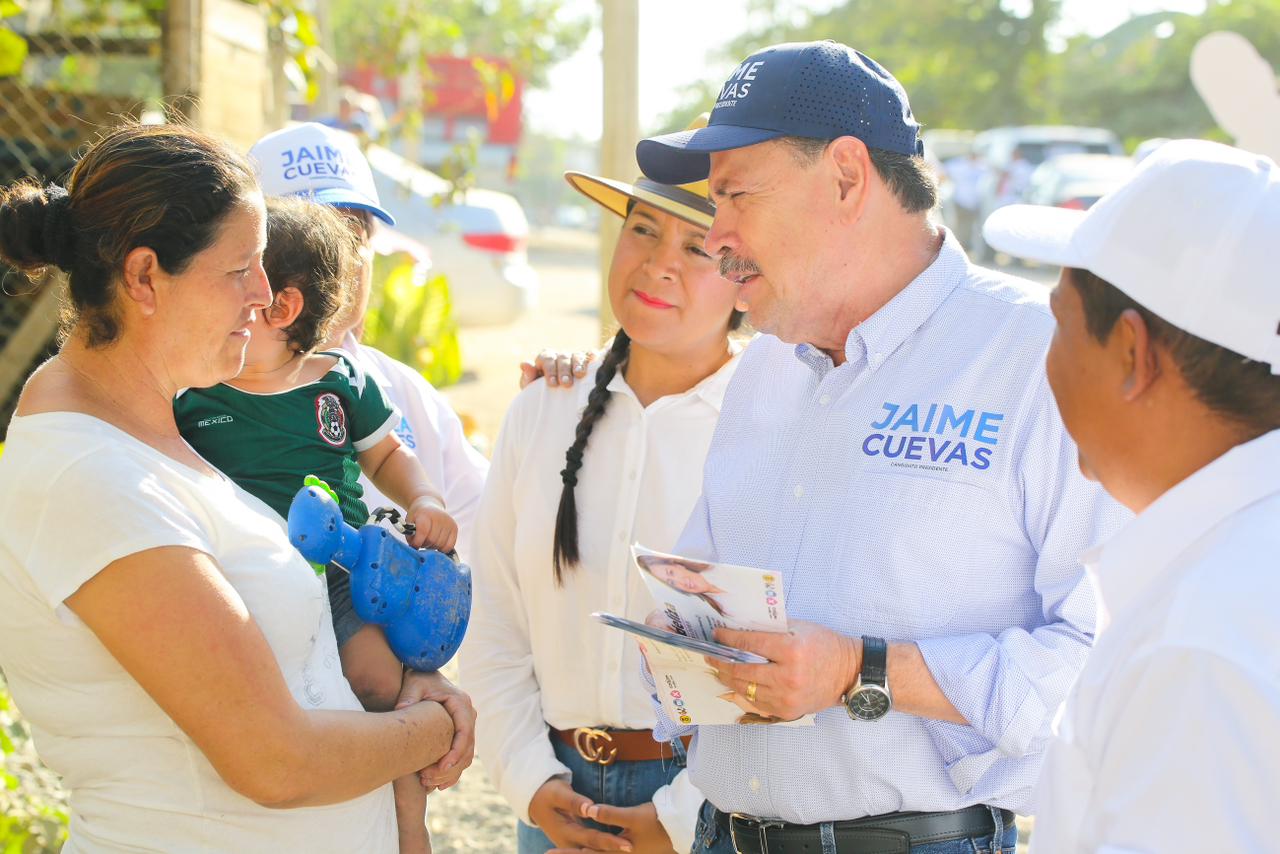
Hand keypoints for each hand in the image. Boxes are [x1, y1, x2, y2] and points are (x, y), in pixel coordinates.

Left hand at [395, 670, 475, 791]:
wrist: (423, 674)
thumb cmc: (417, 679)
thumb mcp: (412, 685)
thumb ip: (408, 698)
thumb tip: (401, 711)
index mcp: (461, 704)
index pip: (465, 733)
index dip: (455, 752)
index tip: (441, 767)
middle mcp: (468, 715)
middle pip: (468, 748)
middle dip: (450, 768)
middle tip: (427, 779)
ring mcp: (465, 725)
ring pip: (466, 756)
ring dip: (450, 773)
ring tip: (427, 782)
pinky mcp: (459, 733)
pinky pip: (462, 756)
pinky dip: (453, 772)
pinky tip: (438, 785)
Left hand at [406, 497, 457, 553]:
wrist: (429, 504)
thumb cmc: (417, 517)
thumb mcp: (409, 524)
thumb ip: (411, 537)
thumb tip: (416, 551)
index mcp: (425, 515)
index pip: (423, 532)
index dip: (417, 542)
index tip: (414, 545)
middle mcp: (439, 517)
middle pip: (432, 540)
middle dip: (425, 544)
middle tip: (421, 542)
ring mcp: (449, 522)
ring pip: (440, 544)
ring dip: (433, 547)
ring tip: (429, 541)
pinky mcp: (455, 528)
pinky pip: (449, 546)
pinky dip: (442, 548)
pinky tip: (437, 544)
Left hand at [520, 349, 594, 388]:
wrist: (556, 402)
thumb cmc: (542, 395)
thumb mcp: (532, 389)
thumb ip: (528, 377)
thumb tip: (525, 364)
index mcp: (545, 359)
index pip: (546, 359)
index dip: (549, 370)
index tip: (552, 384)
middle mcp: (559, 356)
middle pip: (562, 357)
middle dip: (564, 370)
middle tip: (566, 383)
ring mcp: (574, 357)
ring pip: (576, 356)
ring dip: (578, 364)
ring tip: (580, 375)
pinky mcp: (586, 360)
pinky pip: (589, 355)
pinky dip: (592, 356)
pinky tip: (594, 360)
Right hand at [527, 778, 632, 850]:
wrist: (534, 800)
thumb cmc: (548, 793)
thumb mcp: (558, 793)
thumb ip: (573, 801)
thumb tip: (590, 808)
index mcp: (564, 831)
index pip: (592, 839)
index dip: (610, 842)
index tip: (628, 843)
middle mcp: (567, 842)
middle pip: (594, 850)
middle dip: (613, 850)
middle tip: (632, 848)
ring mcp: (570, 844)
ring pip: (591, 852)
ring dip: (607, 851)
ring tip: (627, 849)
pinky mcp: (574, 842)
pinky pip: (589, 848)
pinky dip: (601, 849)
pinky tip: (615, 848)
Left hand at [549, 803, 674, 853]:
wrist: (683, 828)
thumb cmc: (659, 821)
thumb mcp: (634, 816)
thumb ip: (610, 814)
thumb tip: (588, 811)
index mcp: (618, 853)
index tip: (549, 852)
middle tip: (549, 853)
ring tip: (571, 851)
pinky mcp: (633, 851)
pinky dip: (597, 852)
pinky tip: (591, 848)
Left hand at [706, 621, 861, 720]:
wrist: (849, 672)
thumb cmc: (824, 645)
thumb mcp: (798, 627)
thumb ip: (769, 628)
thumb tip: (738, 627)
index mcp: (790, 651)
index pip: (748, 644)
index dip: (727, 640)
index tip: (716, 635)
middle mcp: (787, 677)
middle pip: (741, 671)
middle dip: (721, 662)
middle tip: (711, 655)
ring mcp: (787, 698)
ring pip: (744, 690)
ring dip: (728, 679)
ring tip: (719, 669)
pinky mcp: (788, 712)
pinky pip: (756, 703)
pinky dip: (743, 693)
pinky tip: (735, 684)